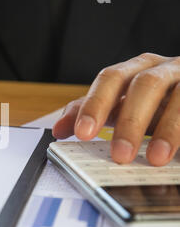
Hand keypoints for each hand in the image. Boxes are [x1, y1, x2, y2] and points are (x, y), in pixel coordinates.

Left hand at [53, 53, 178, 165]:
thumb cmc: (152, 103)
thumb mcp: (120, 107)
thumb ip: (91, 114)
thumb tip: (58, 130)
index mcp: (133, 70)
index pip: (109, 79)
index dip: (95, 104)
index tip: (82, 132)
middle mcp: (160, 68)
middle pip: (143, 85)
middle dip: (129, 121)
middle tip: (120, 154)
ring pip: (177, 96)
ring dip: (167, 128)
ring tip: (156, 158)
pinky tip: (179, 152)